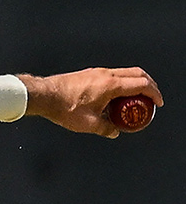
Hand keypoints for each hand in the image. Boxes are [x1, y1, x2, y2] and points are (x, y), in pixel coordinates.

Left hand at [19, 67, 163, 137]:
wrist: (44, 95)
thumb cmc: (64, 107)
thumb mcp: (88, 124)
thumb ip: (106, 128)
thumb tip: (114, 131)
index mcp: (110, 85)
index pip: (142, 84)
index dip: (154, 93)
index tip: (157, 103)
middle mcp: (105, 74)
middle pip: (137, 73)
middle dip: (149, 85)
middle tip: (151, 99)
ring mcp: (96, 72)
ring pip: (124, 72)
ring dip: (134, 83)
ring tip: (133, 100)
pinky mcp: (88, 73)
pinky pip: (112, 75)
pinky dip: (121, 83)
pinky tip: (115, 97)